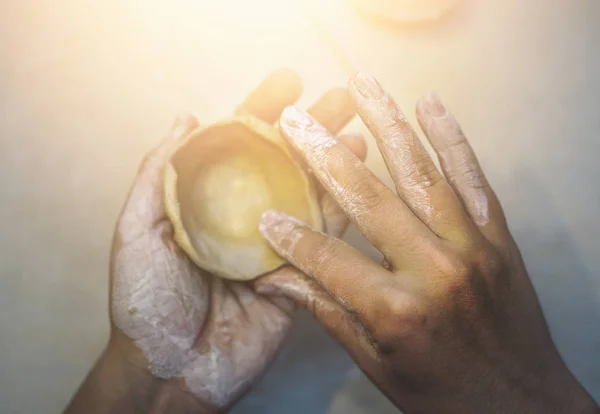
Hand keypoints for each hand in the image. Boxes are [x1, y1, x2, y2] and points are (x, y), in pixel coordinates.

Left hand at [65, 69, 366, 413]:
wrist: (170, 370)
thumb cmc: (145, 303)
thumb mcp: (137, 232)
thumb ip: (157, 177)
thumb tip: (186, 120)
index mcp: (208, 202)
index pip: (239, 144)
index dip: (263, 108)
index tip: (288, 81)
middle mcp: (245, 217)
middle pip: (283, 163)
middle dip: (312, 127)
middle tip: (342, 96)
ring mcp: (274, 245)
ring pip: (309, 195)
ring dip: (335, 161)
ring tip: (360, 130)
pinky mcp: (297, 276)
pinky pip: (323, 240)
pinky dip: (343, 210)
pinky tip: (360, 182)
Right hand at [257, 73, 598, 413]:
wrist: (523, 407)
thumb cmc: (442, 395)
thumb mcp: (376, 363)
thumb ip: (327, 312)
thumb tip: (275, 278)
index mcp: (396, 310)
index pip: (327, 258)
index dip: (291, 235)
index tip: (264, 211)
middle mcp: (434, 270)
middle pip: (368, 199)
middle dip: (324, 156)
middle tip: (295, 120)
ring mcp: (471, 248)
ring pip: (420, 173)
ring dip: (387, 124)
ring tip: (361, 86)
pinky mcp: (498, 238)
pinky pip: (473, 179)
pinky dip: (452, 139)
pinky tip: (430, 106)